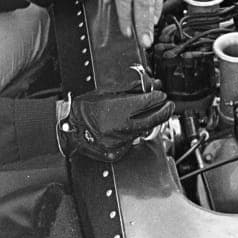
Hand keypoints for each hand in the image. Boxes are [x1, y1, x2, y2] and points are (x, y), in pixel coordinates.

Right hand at [58, 88, 172, 161]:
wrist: (69, 128)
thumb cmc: (84, 110)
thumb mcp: (105, 94)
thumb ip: (128, 91)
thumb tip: (146, 86)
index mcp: (116, 109)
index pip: (145, 102)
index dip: (156, 97)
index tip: (161, 94)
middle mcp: (120, 127)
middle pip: (151, 119)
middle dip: (163, 111)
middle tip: (169, 105)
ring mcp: (119, 140)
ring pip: (143, 130)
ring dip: (151, 121)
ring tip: (154, 113)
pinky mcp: (117, 150)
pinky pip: (133, 140)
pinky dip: (137, 132)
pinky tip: (136, 126)